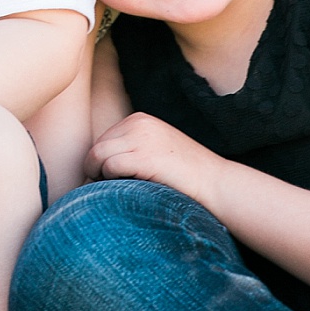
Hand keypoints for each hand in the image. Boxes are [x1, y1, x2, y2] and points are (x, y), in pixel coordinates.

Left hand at [87, 110, 223, 201]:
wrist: (214, 182)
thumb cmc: (184, 173)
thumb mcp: (156, 148)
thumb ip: (132, 147)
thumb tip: (98, 163)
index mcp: (140, 119)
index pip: (104, 138)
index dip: (100, 160)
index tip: (104, 179)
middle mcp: (139, 123)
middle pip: (97, 146)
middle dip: (95, 168)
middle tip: (103, 188)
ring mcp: (141, 139)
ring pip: (98, 155)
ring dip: (98, 175)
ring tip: (108, 191)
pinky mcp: (144, 157)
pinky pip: (110, 166)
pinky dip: (109, 180)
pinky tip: (121, 190)